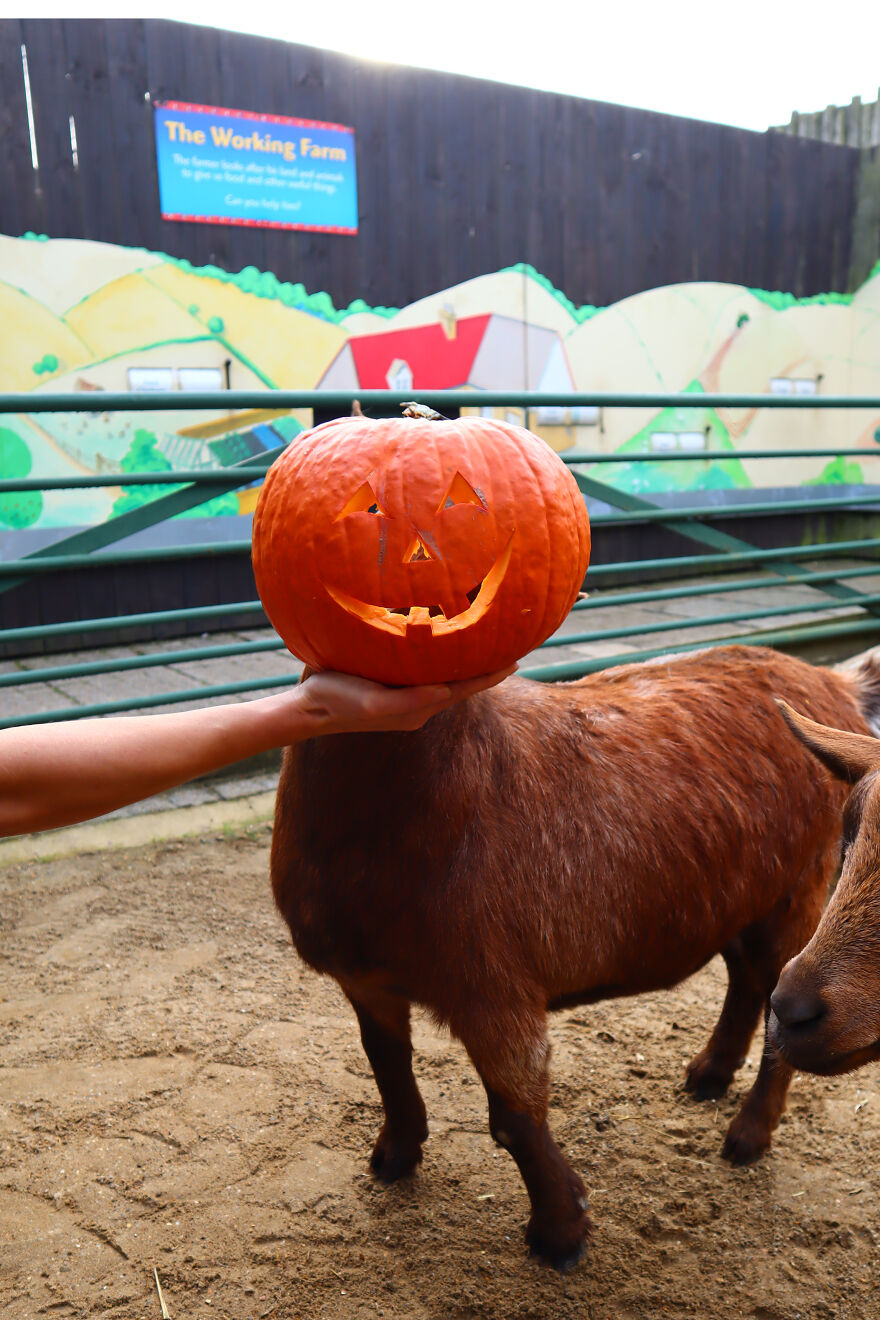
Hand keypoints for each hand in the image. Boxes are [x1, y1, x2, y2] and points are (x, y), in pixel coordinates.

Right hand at [295, 665, 516, 735]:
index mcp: (418, 708)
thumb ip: (409, 701)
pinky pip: (423, 671)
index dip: (491, 675)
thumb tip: (446, 691)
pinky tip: (440, 644)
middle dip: (483, 666)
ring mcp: (403, 696)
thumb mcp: (373, 703)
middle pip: (460, 683)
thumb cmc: (338, 702)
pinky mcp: (389, 687)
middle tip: (507, 644)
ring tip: (482, 642)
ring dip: (463, 662)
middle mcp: (417, 704)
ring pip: (443, 677)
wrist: (307, 710)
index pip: (465, 689)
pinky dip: (440, 659)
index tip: (517, 659)